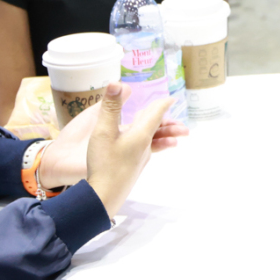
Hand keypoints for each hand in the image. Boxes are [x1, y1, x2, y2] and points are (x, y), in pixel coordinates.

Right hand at [80, 84, 176, 214]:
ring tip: (173, 136)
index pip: (156, 115)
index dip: (162, 104)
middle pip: (158, 128)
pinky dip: (151, 143)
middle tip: (176, 116)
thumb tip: (116, 82)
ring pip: (154, 140)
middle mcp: (145, 146)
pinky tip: (145, 149)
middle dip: (166, 120)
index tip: (171, 99)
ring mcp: (140, 159)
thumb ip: (110, 107)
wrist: (104, 197)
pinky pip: (147, 150)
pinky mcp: (134, 168)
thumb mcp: (103, 132)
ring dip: (162, 133)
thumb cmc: (104, 164)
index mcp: (141, 134)